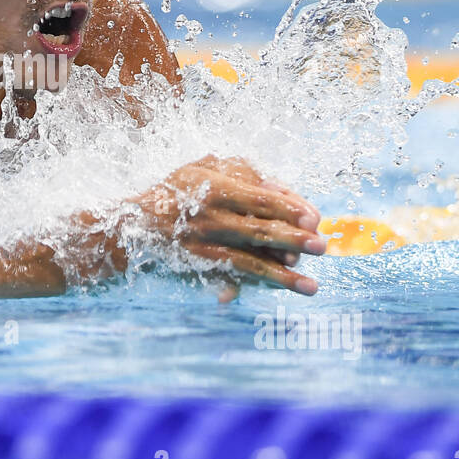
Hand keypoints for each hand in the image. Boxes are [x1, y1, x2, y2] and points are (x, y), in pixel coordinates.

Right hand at [130, 154, 325, 299]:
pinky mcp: (203, 266)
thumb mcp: (203, 167)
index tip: (314, 217)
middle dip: (292, 240)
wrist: (136, 224)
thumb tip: (278, 188)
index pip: (258, 199)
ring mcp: (206, 247)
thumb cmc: (178, 188)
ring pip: (249, 262)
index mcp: (213, 189)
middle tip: (321, 246)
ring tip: (311, 286)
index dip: (288, 208)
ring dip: (282, 275)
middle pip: (257, 231)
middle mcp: (210, 220)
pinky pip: (235, 278)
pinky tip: (283, 291)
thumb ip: (240, 171)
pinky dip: (260, 286)